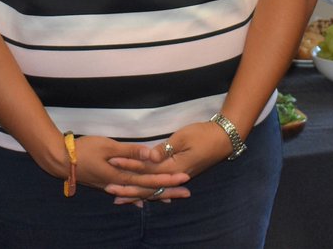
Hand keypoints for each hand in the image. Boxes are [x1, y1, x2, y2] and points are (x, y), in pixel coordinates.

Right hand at [42, 135, 189, 204]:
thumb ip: (130, 151)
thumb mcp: (108, 145)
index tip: (185, 178)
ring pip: (138, 194)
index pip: (150, 180)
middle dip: (168, 190)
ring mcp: (112, 186)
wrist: (61, 160)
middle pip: (148, 190)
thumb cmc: (84, 149)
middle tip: (187, 192)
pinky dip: (136, 198)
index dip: (168, 179)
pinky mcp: (106, 184)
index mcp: (122, 175)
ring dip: (155, 195)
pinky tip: (142, 204)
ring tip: (171, 199)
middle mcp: (119, 184)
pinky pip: (126, 194)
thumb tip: (150, 155)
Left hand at [105, 121, 228, 204]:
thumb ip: (165, 149)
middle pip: (148, 186)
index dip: (129, 166)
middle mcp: (174, 176)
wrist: (222, 140)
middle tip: (109, 190)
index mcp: (173, 166)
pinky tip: (142, 197)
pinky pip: (161, 187)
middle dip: (129, 188)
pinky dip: (150, 193)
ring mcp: (177, 178)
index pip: (147, 169)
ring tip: (120, 198)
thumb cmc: (203, 134)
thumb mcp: (183, 137)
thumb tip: (149, 157)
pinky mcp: (179, 175)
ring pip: (154, 189)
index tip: (113, 162)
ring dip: (137, 193)